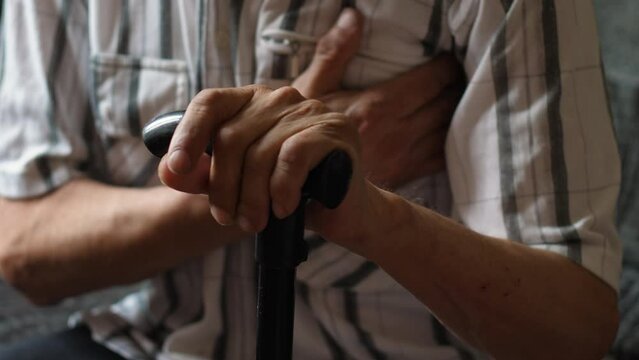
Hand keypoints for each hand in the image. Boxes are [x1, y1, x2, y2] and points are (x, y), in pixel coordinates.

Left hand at [157, 85, 368, 244]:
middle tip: (228, 218)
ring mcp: (310, 110)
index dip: (188, 134)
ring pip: (260, 152)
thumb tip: (168, 171)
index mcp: (252, 102)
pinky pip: (292, 157)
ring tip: (254, 222)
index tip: (177, 169)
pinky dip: (282, 189)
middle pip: (230, 136)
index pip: (210, 102)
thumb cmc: (288, 196)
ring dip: (251, 197)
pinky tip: (284, 208)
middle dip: (223, 186)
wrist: (344, 213)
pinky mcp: (334, 130)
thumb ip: (203, 177)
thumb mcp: (238, 187)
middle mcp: (280, 98)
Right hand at [293, 8, 464, 188]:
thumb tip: (353, 17)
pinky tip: (445, 130)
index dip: (447, 66)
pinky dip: (449, 142)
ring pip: (447, 130)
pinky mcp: (404, 175)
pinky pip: (440, 157)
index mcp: (377, 106)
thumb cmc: (303, 133)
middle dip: (455, 86)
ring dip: (455, 112)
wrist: (302, 180)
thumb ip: (334, 53)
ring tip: (454, 98)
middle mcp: (396, 133)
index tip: (449, 57)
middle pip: (445, 103)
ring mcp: (403, 158)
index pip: (432, 80)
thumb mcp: (311, 89)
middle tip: (457, 74)